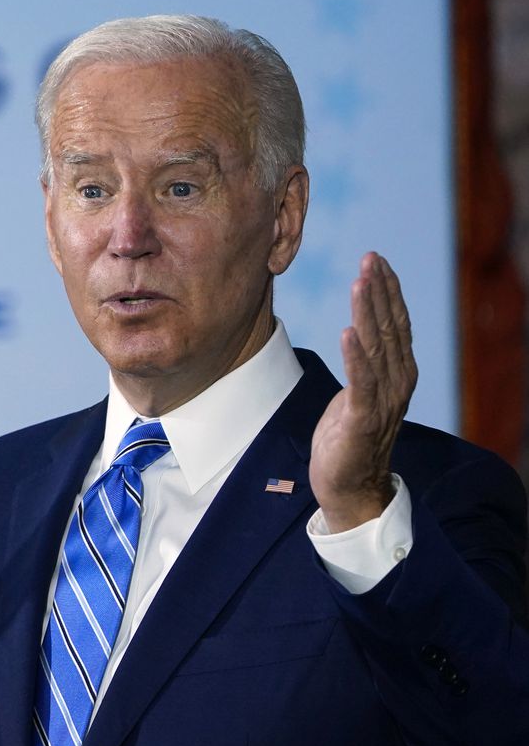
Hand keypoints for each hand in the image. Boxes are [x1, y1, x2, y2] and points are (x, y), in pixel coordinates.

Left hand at [310, 253, 417, 531]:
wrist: (350, 486)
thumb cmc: (349, 437)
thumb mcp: (359, 391)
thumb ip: (366, 363)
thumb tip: (360, 329)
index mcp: (398, 374)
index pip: (395, 324)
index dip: (388, 291)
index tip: (376, 261)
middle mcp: (397, 383)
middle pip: (389, 328)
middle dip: (379, 291)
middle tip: (370, 258)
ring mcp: (382, 402)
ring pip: (376, 348)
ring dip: (368, 313)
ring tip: (360, 282)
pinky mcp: (362, 419)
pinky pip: (360, 382)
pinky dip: (355, 355)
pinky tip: (347, 331)